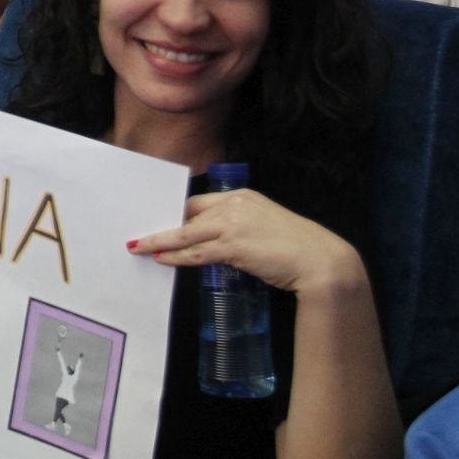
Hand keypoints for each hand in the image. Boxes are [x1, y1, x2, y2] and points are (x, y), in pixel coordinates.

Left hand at [129, 187, 365, 295]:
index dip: (178, 214)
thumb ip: (239, 228)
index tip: (160, 221)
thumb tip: (212, 243)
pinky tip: (160, 259)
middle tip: (138, 232)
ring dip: (158, 241)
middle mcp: (234, 205)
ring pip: (185, 233)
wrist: (321, 262)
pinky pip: (195, 252)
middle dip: (163, 225)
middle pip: (187, 214)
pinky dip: (174, 256)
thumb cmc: (296, 249)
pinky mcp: (233, 245)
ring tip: (137, 246)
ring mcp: (233, 224)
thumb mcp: (264, 227)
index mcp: (242, 196)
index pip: (199, 202)